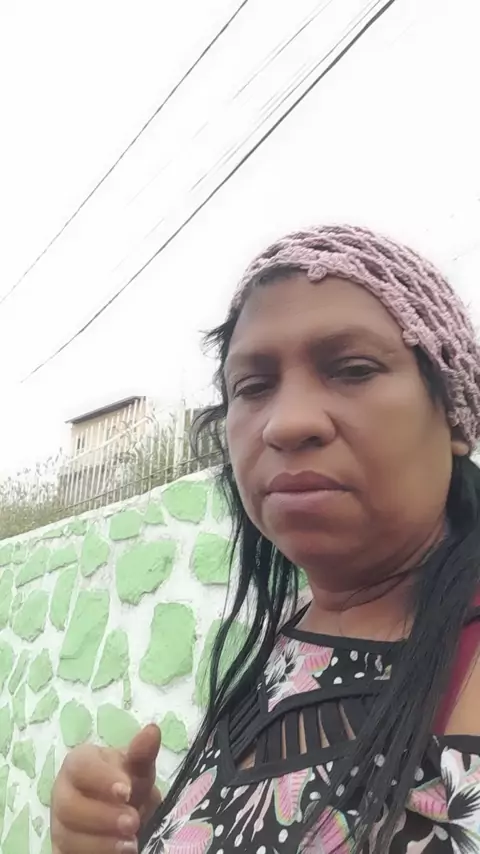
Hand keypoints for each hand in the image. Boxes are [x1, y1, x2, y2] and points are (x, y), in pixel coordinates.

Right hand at [51, 723, 161, 852]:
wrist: (122, 809)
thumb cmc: (127, 781)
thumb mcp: (138, 767)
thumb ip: (142, 753)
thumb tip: (152, 731)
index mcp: (78, 764)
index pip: (80, 767)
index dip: (101, 779)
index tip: (127, 791)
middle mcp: (62, 793)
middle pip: (68, 806)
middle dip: (102, 816)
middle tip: (133, 822)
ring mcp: (59, 824)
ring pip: (67, 837)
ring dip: (100, 843)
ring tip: (130, 845)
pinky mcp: (61, 850)